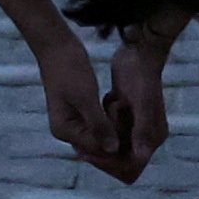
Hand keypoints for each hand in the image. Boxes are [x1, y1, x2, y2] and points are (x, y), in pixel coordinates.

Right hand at [36, 39, 137, 181]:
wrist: (58, 48)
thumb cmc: (70, 70)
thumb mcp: (86, 97)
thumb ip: (99, 125)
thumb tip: (113, 150)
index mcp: (64, 130)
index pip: (95, 150)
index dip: (117, 150)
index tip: (138, 143)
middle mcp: (67, 132)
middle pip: (96, 149)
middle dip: (117, 146)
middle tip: (140, 139)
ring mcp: (72, 124)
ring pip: (99, 139)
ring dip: (116, 136)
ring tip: (136, 130)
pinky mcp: (79, 114)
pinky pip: (98, 128)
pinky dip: (112, 126)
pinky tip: (126, 120)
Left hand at [99, 40, 172, 180]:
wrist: (139, 53)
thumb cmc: (141, 76)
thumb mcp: (141, 103)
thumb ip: (141, 130)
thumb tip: (139, 157)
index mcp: (153, 138)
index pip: (131, 168)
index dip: (109, 165)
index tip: (89, 151)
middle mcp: (146, 138)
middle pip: (120, 163)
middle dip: (103, 149)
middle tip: (89, 129)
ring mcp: (136, 129)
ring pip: (112, 149)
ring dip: (102, 136)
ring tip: (102, 110)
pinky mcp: (126, 119)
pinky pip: (109, 134)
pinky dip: (102, 125)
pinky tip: (104, 105)